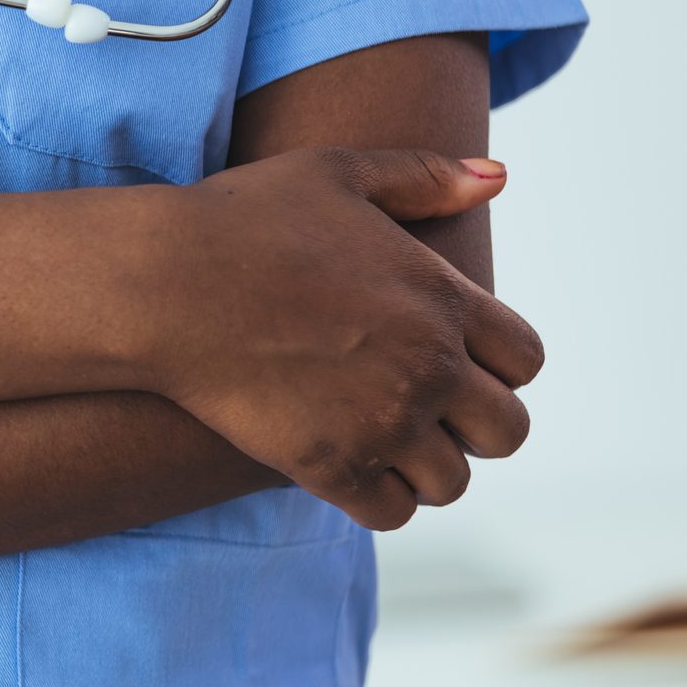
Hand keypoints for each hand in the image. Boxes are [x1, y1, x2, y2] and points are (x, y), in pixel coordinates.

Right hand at [141, 148, 543, 530]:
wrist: (161, 282)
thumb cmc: (241, 219)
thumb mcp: (337, 173)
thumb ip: (423, 176)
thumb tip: (496, 177)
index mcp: (441, 298)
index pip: (524, 361)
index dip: (498, 368)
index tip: (458, 366)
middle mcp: (427, 366)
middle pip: (506, 432)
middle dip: (474, 426)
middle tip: (426, 413)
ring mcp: (382, 421)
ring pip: (450, 481)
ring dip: (424, 468)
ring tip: (383, 443)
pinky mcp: (330, 465)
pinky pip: (392, 512)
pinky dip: (379, 498)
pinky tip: (348, 468)